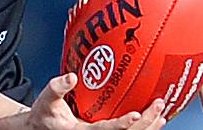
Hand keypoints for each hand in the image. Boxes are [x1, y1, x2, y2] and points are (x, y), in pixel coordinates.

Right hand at [25, 73, 165, 129]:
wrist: (41, 129)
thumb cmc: (45, 114)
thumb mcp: (45, 99)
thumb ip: (58, 87)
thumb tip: (71, 77)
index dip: (121, 124)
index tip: (136, 114)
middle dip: (145, 123)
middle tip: (158, 105)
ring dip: (148, 128)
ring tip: (161, 113)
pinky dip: (142, 128)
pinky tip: (152, 121)